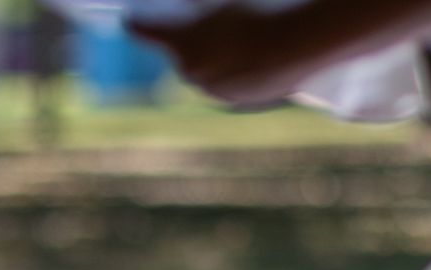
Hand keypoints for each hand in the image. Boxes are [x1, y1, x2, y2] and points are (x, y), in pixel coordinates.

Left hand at [125, 2, 316, 106]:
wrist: (300, 43)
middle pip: (181, 54)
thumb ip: (200, 3)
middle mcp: (191, 71)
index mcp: (182, 42)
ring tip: (237, 38)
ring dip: (214, 56)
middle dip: (187, 41)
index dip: (139, 24)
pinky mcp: (238, 100)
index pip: (146, 31)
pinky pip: (228, 81)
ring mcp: (214, 89)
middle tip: (202, 26)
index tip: (130, 21)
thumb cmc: (260, 10)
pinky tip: (252, 55)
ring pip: (206, 70)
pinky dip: (235, 69)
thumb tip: (192, 6)